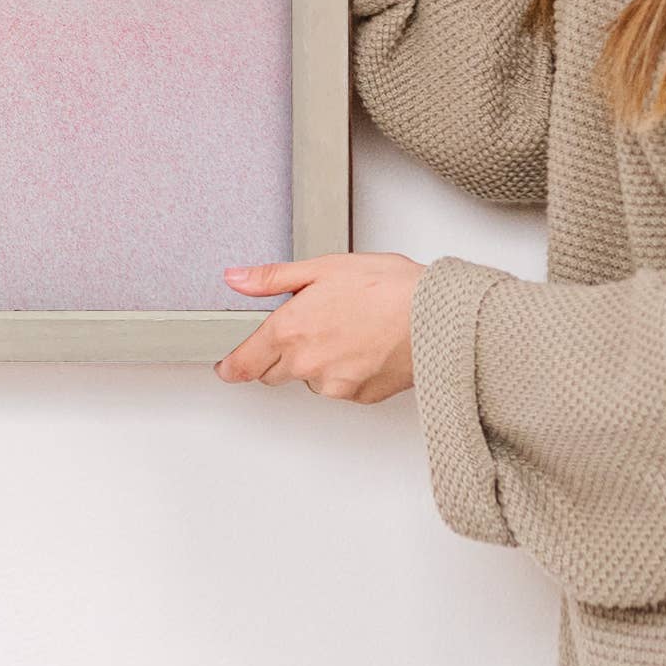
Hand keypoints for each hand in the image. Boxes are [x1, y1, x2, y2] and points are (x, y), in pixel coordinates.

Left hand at [216, 253, 420, 401]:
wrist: (438, 316)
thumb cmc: (387, 287)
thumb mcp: (322, 268)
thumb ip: (272, 279)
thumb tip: (235, 279)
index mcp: (289, 332)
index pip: (243, 365)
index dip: (232, 366)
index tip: (228, 366)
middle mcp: (308, 365)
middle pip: (274, 373)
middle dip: (280, 356)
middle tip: (306, 329)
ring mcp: (335, 385)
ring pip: (310, 380)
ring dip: (316, 363)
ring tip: (346, 330)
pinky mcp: (362, 396)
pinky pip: (341, 388)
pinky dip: (346, 372)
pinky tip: (364, 346)